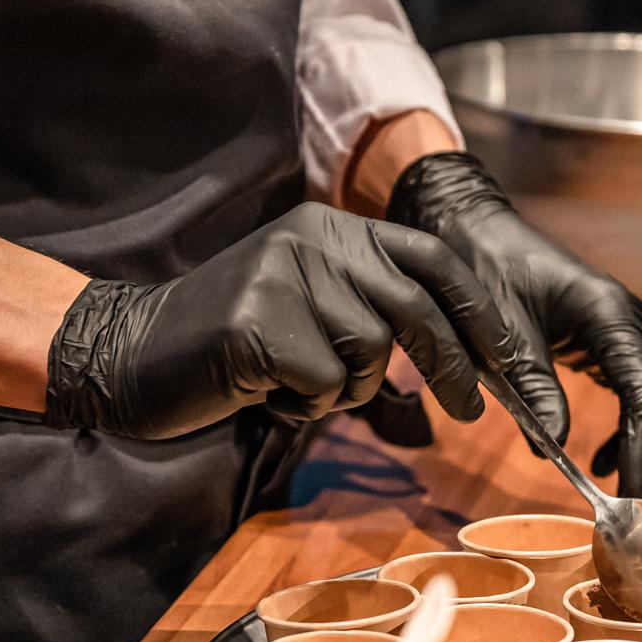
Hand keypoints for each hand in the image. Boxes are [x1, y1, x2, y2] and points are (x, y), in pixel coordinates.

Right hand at [45, 203, 523, 439]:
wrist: (127, 353)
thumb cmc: (230, 347)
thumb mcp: (310, 307)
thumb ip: (373, 311)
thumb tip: (466, 357)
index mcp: (333, 229)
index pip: (433, 262)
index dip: (480, 313)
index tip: (514, 361)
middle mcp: (314, 241)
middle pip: (417, 310)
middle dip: (455, 368)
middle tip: (474, 412)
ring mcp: (284, 277)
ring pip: (370, 357)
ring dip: (344, 391)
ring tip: (292, 382)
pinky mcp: (259, 323)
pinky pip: (324, 386)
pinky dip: (303, 406)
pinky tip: (261, 390)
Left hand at [388, 153, 641, 510]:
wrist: (475, 230)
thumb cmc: (486, 270)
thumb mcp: (502, 334)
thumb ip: (533, 387)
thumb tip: (554, 452)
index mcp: (611, 315)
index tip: (636, 497)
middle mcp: (633, 325)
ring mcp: (628, 336)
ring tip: (640, 505)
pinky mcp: (613, 347)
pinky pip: (641, 399)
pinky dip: (630, 437)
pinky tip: (600, 464)